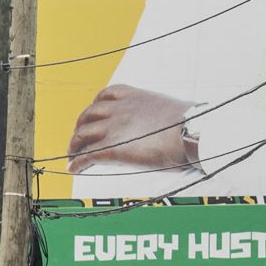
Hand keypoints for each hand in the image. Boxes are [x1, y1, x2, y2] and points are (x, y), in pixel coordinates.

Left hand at [71, 84, 200, 175]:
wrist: (192, 132)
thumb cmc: (189, 123)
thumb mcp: (166, 108)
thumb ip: (151, 114)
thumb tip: (155, 126)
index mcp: (132, 95)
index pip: (103, 97)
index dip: (94, 110)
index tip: (92, 119)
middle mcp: (118, 109)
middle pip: (87, 116)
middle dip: (80, 128)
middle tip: (79, 141)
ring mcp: (113, 128)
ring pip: (82, 135)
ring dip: (74, 146)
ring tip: (73, 156)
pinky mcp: (113, 149)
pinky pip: (87, 156)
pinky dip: (77, 163)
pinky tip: (74, 169)